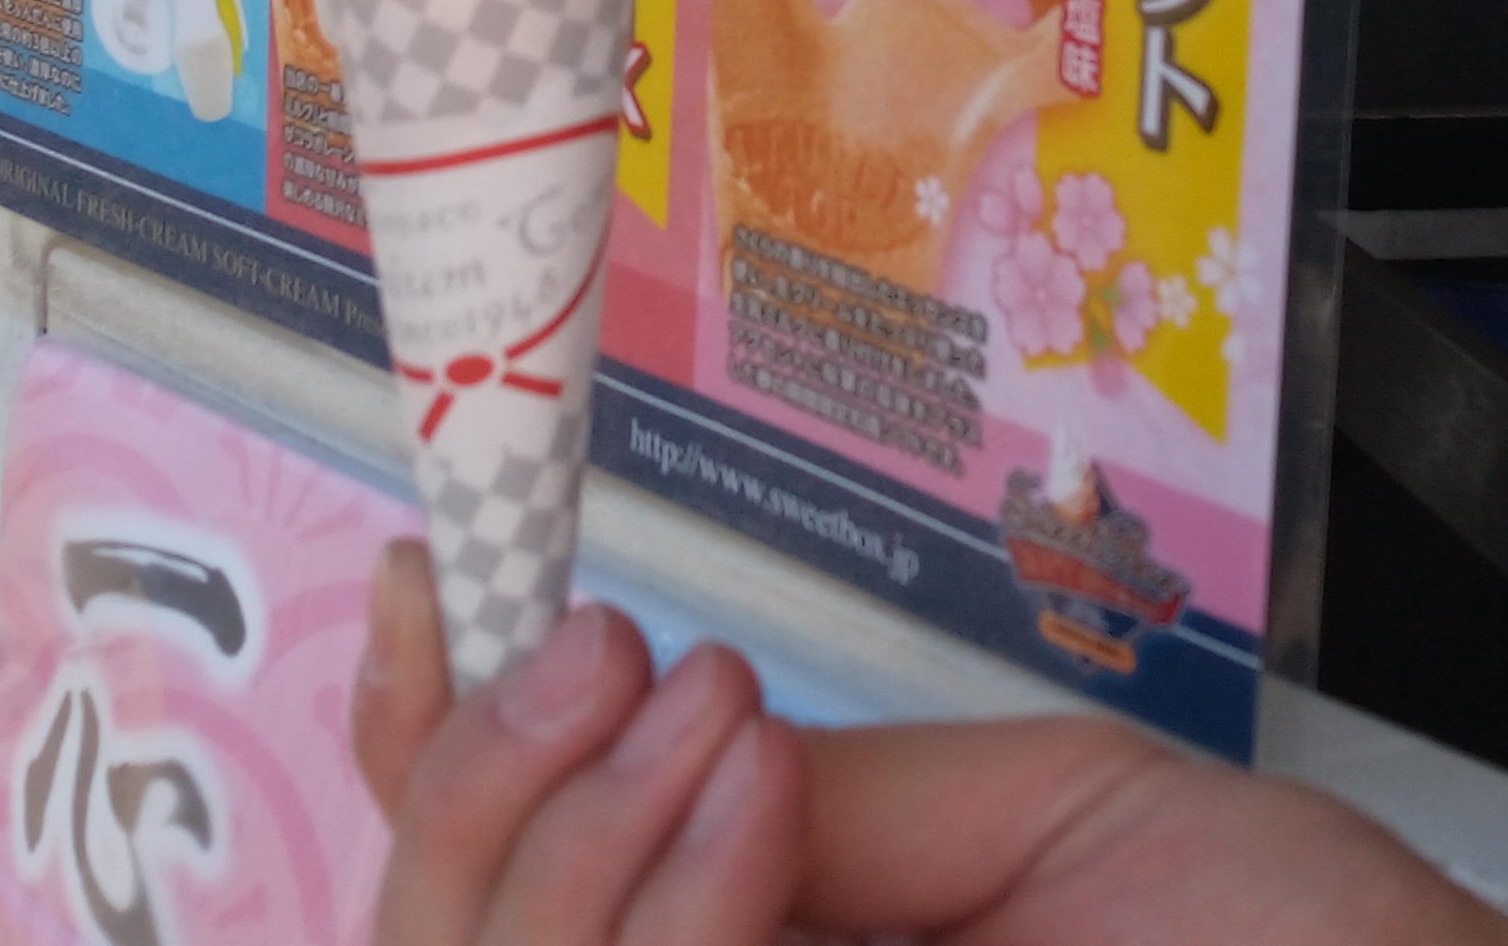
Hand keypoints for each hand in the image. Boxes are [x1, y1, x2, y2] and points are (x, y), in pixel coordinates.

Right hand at [352, 540, 1507, 945]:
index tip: (438, 594)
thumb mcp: (1069, 831)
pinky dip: (664, 920)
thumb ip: (840, 803)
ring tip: (714, 722)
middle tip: (607, 666)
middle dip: (482, 799)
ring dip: (569, 852)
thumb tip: (641, 730)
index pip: (520, 898)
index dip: (439, 758)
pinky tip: (750, 819)